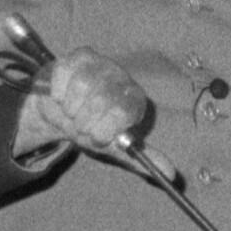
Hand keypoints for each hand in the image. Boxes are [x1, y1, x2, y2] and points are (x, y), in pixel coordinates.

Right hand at [11, 48, 152, 156]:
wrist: (60, 112)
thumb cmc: (90, 128)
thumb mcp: (114, 146)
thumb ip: (140, 158)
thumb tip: (171, 174)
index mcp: (134, 99)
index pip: (123, 111)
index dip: (103, 129)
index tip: (97, 136)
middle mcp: (121, 76)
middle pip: (101, 99)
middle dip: (84, 122)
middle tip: (81, 126)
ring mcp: (100, 62)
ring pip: (82, 85)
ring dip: (70, 108)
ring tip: (72, 113)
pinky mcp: (78, 56)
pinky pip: (65, 72)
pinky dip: (58, 92)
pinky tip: (62, 97)